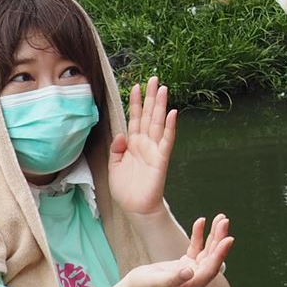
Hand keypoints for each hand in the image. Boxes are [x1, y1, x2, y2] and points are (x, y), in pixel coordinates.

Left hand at [109, 77, 175, 216]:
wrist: (135, 207)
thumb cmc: (125, 189)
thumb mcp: (113, 166)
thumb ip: (116, 149)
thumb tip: (120, 134)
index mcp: (132, 143)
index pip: (135, 118)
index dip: (136, 102)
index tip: (137, 86)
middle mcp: (144, 143)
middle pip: (149, 115)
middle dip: (151, 97)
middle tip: (154, 79)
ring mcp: (154, 149)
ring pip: (158, 123)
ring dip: (161, 106)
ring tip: (163, 89)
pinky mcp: (161, 159)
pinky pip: (167, 140)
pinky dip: (170, 127)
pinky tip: (173, 113)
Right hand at [124, 215, 233, 286]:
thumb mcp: (155, 283)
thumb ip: (172, 278)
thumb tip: (190, 271)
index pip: (210, 270)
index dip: (220, 254)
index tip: (228, 238)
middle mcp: (196, 282)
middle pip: (212, 259)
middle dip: (219, 239)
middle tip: (224, 220)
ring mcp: (192, 273)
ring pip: (208, 252)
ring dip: (214, 235)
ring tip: (220, 217)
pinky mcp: (186, 265)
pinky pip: (197, 248)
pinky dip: (199, 235)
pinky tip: (201, 221)